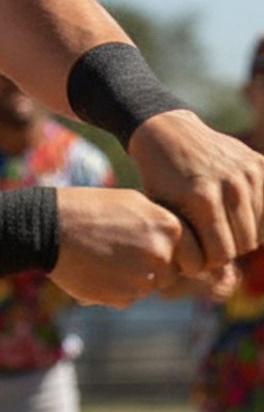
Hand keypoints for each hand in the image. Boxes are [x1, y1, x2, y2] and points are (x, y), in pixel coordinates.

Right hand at [50, 187, 191, 306]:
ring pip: (147, 287)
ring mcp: (142, 278)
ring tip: (102, 257)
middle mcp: (161, 255)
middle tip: (120, 251)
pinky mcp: (121, 297)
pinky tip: (93, 268)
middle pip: (170, 274)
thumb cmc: (88, 209)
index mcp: (169, 228)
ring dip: (131, 279)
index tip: (155, 251)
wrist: (47, 227)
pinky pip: (127, 298)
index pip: (195, 257)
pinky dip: (113, 288)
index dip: (177, 256)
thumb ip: (163, 226)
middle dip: (152, 268)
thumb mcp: (133, 204)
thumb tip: (185, 249)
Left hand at [128, 110, 263, 273]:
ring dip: (239, 236)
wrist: (166, 132)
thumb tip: (218, 278)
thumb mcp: (162, 211)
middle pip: (242, 245)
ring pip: (258, 231)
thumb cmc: (158, 178)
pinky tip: (232, 216)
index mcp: (201, 200)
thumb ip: (186, 243)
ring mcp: (248, 174)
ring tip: (216, 229)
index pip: (219, 255)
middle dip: (223, 251)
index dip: (205, 263)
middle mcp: (230, 186)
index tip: (193, 257)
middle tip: (205, 243)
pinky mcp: (260, 165)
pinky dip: (254, 219)